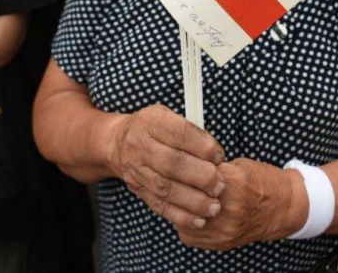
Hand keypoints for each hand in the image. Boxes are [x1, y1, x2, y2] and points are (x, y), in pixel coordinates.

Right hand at [108, 104, 224, 229]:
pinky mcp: (138, 190)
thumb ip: (191, 131)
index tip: (219, 157)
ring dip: (193, 201)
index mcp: (151, 121)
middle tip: (220, 185)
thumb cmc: (154, 129)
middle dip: (200, 177)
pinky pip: (159, 206)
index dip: (202, 146)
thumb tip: (216, 156)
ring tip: (214, 206)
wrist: (118, 143)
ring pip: (165, 188)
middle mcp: (140, 145)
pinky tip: (199, 220)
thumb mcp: (168, 116)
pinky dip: (180, 216)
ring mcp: (137, 170)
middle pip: (171, 163)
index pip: (178, 133)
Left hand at [176, 158, 299, 249]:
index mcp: (235, 183)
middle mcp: (230, 209)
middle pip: (187, 199)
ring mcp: (226, 229)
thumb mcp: (239, 165)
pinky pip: (190, 235)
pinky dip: (186, 224)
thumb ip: (213, 169)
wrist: (283, 208)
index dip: (186, 170)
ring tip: (183, 198)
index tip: (183, 167)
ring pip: (183, 220)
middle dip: (180, 189)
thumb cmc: (262, 181)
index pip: (195, 175)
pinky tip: (191, 213)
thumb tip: (187, 167)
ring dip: (180, 208)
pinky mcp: (222, 242)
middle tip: (178, 182)